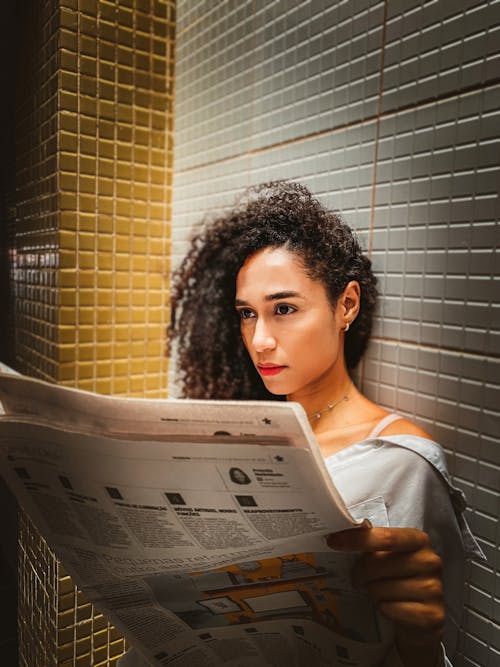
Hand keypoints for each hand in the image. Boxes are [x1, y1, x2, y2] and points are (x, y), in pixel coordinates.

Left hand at [327, 526, 443, 666]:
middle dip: (360, 573)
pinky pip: (390, 609)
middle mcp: (430, 561)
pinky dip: (383, 609)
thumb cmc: (398, 580)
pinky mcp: (432, 615)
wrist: (419, 619)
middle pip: (378, 564)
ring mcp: (434, 589)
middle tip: (358, 579)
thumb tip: (348, 529)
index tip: (333, 542)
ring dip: (372, 593)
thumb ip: (372, 541)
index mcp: (418, 540)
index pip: (386, 537)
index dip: (357, 539)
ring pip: (381, 589)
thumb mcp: (387, 556)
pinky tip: (389, 607)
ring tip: (378, 593)